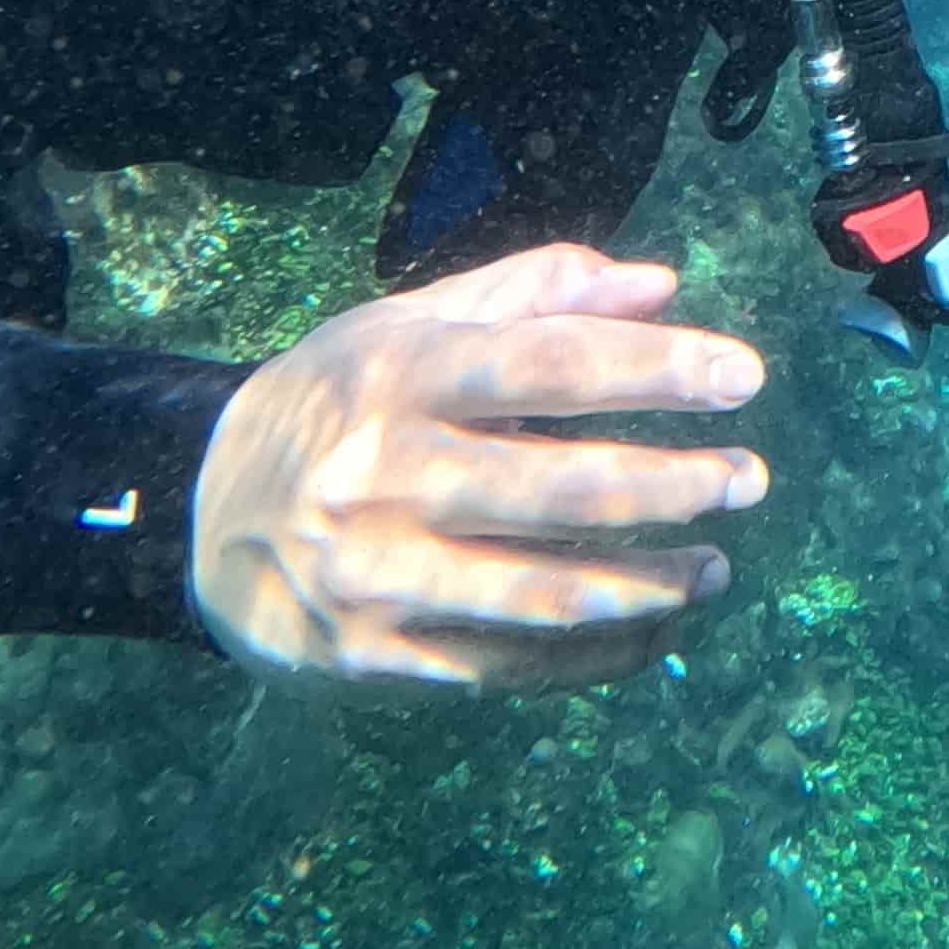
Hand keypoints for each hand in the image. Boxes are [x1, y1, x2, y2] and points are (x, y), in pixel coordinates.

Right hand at [190, 243, 762, 688]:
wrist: (200, 521)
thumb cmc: (333, 409)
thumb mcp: (406, 327)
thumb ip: (532, 295)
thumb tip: (658, 283)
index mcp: (397, 377)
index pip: (549, 364)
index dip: (657, 367)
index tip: (744, 376)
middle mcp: (384, 475)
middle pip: (561, 487)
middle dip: (675, 485)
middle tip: (748, 479)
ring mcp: (378, 575)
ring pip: (544, 593)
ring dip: (650, 584)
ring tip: (716, 566)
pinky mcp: (378, 656)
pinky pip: (513, 665)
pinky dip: (599, 653)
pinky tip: (655, 626)